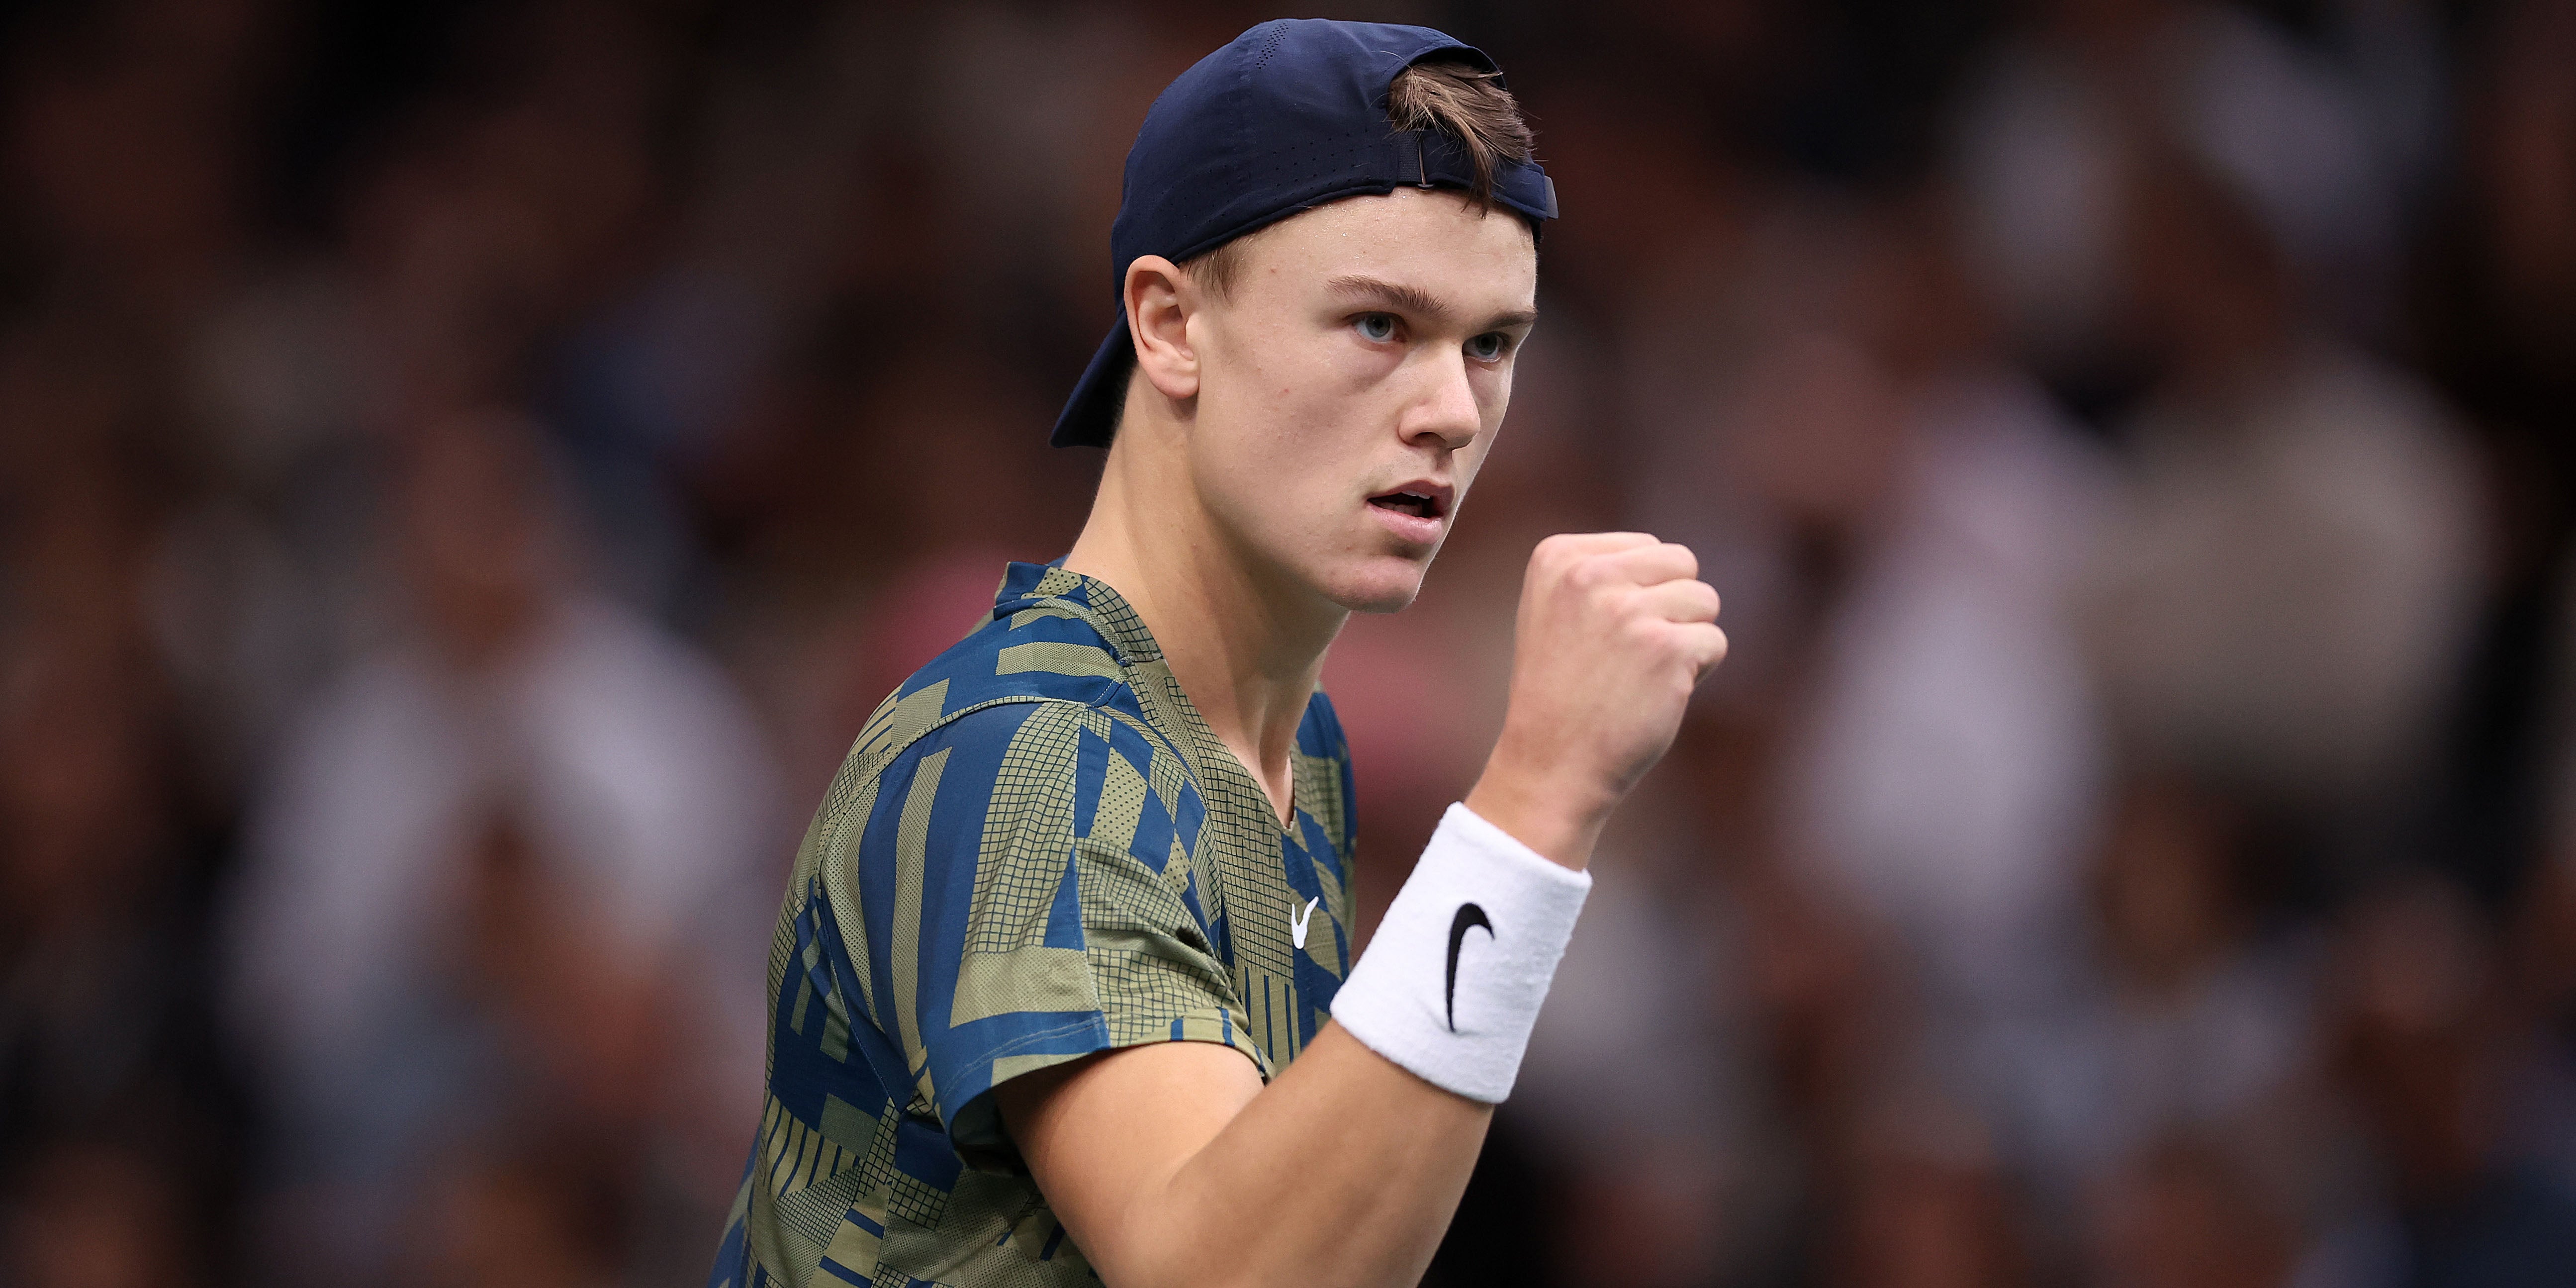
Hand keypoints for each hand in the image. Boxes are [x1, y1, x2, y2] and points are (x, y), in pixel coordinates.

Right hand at [1464, 533, 1725, 867]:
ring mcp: (1628, 611)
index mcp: (1557, 557)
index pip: (1646, 548)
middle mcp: (1589, 575)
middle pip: (1681, 564)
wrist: (1550, 765)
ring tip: (1642, 675)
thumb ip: (1604, 573)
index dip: (1641, 594)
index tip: (1601, 636)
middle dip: (1673, 607)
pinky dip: (1696, 673)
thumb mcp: (1559, 611)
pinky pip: (1714, 642)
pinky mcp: (1666, 648)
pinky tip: (1656, 695)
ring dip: (1687, 640)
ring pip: (1705, 600)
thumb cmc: (1562, 692)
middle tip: (1633, 655)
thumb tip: (1672, 559)